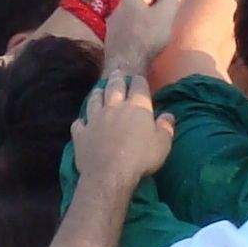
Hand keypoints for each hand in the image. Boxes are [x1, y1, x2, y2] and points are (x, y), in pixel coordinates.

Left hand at [71, 71, 174, 187]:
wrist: (110, 174)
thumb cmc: (141, 158)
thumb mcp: (162, 143)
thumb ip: (165, 127)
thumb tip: (168, 115)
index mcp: (136, 107)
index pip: (138, 86)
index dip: (139, 81)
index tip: (138, 79)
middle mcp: (114, 107)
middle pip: (114, 87)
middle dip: (116, 78)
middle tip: (116, 73)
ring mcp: (95, 119)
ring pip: (94, 100)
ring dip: (97, 94)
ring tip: (99, 90)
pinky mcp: (81, 134)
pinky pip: (78, 124)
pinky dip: (81, 122)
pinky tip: (82, 122)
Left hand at [101, 0, 190, 82]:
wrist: (126, 69)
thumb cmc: (148, 39)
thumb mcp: (167, 13)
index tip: (164, 8)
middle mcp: (115, 11)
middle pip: (133, 7)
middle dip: (146, 13)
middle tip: (161, 24)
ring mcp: (110, 30)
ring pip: (127, 23)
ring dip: (138, 28)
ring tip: (153, 39)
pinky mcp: (109, 48)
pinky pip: (123, 39)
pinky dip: (132, 42)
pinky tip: (142, 52)